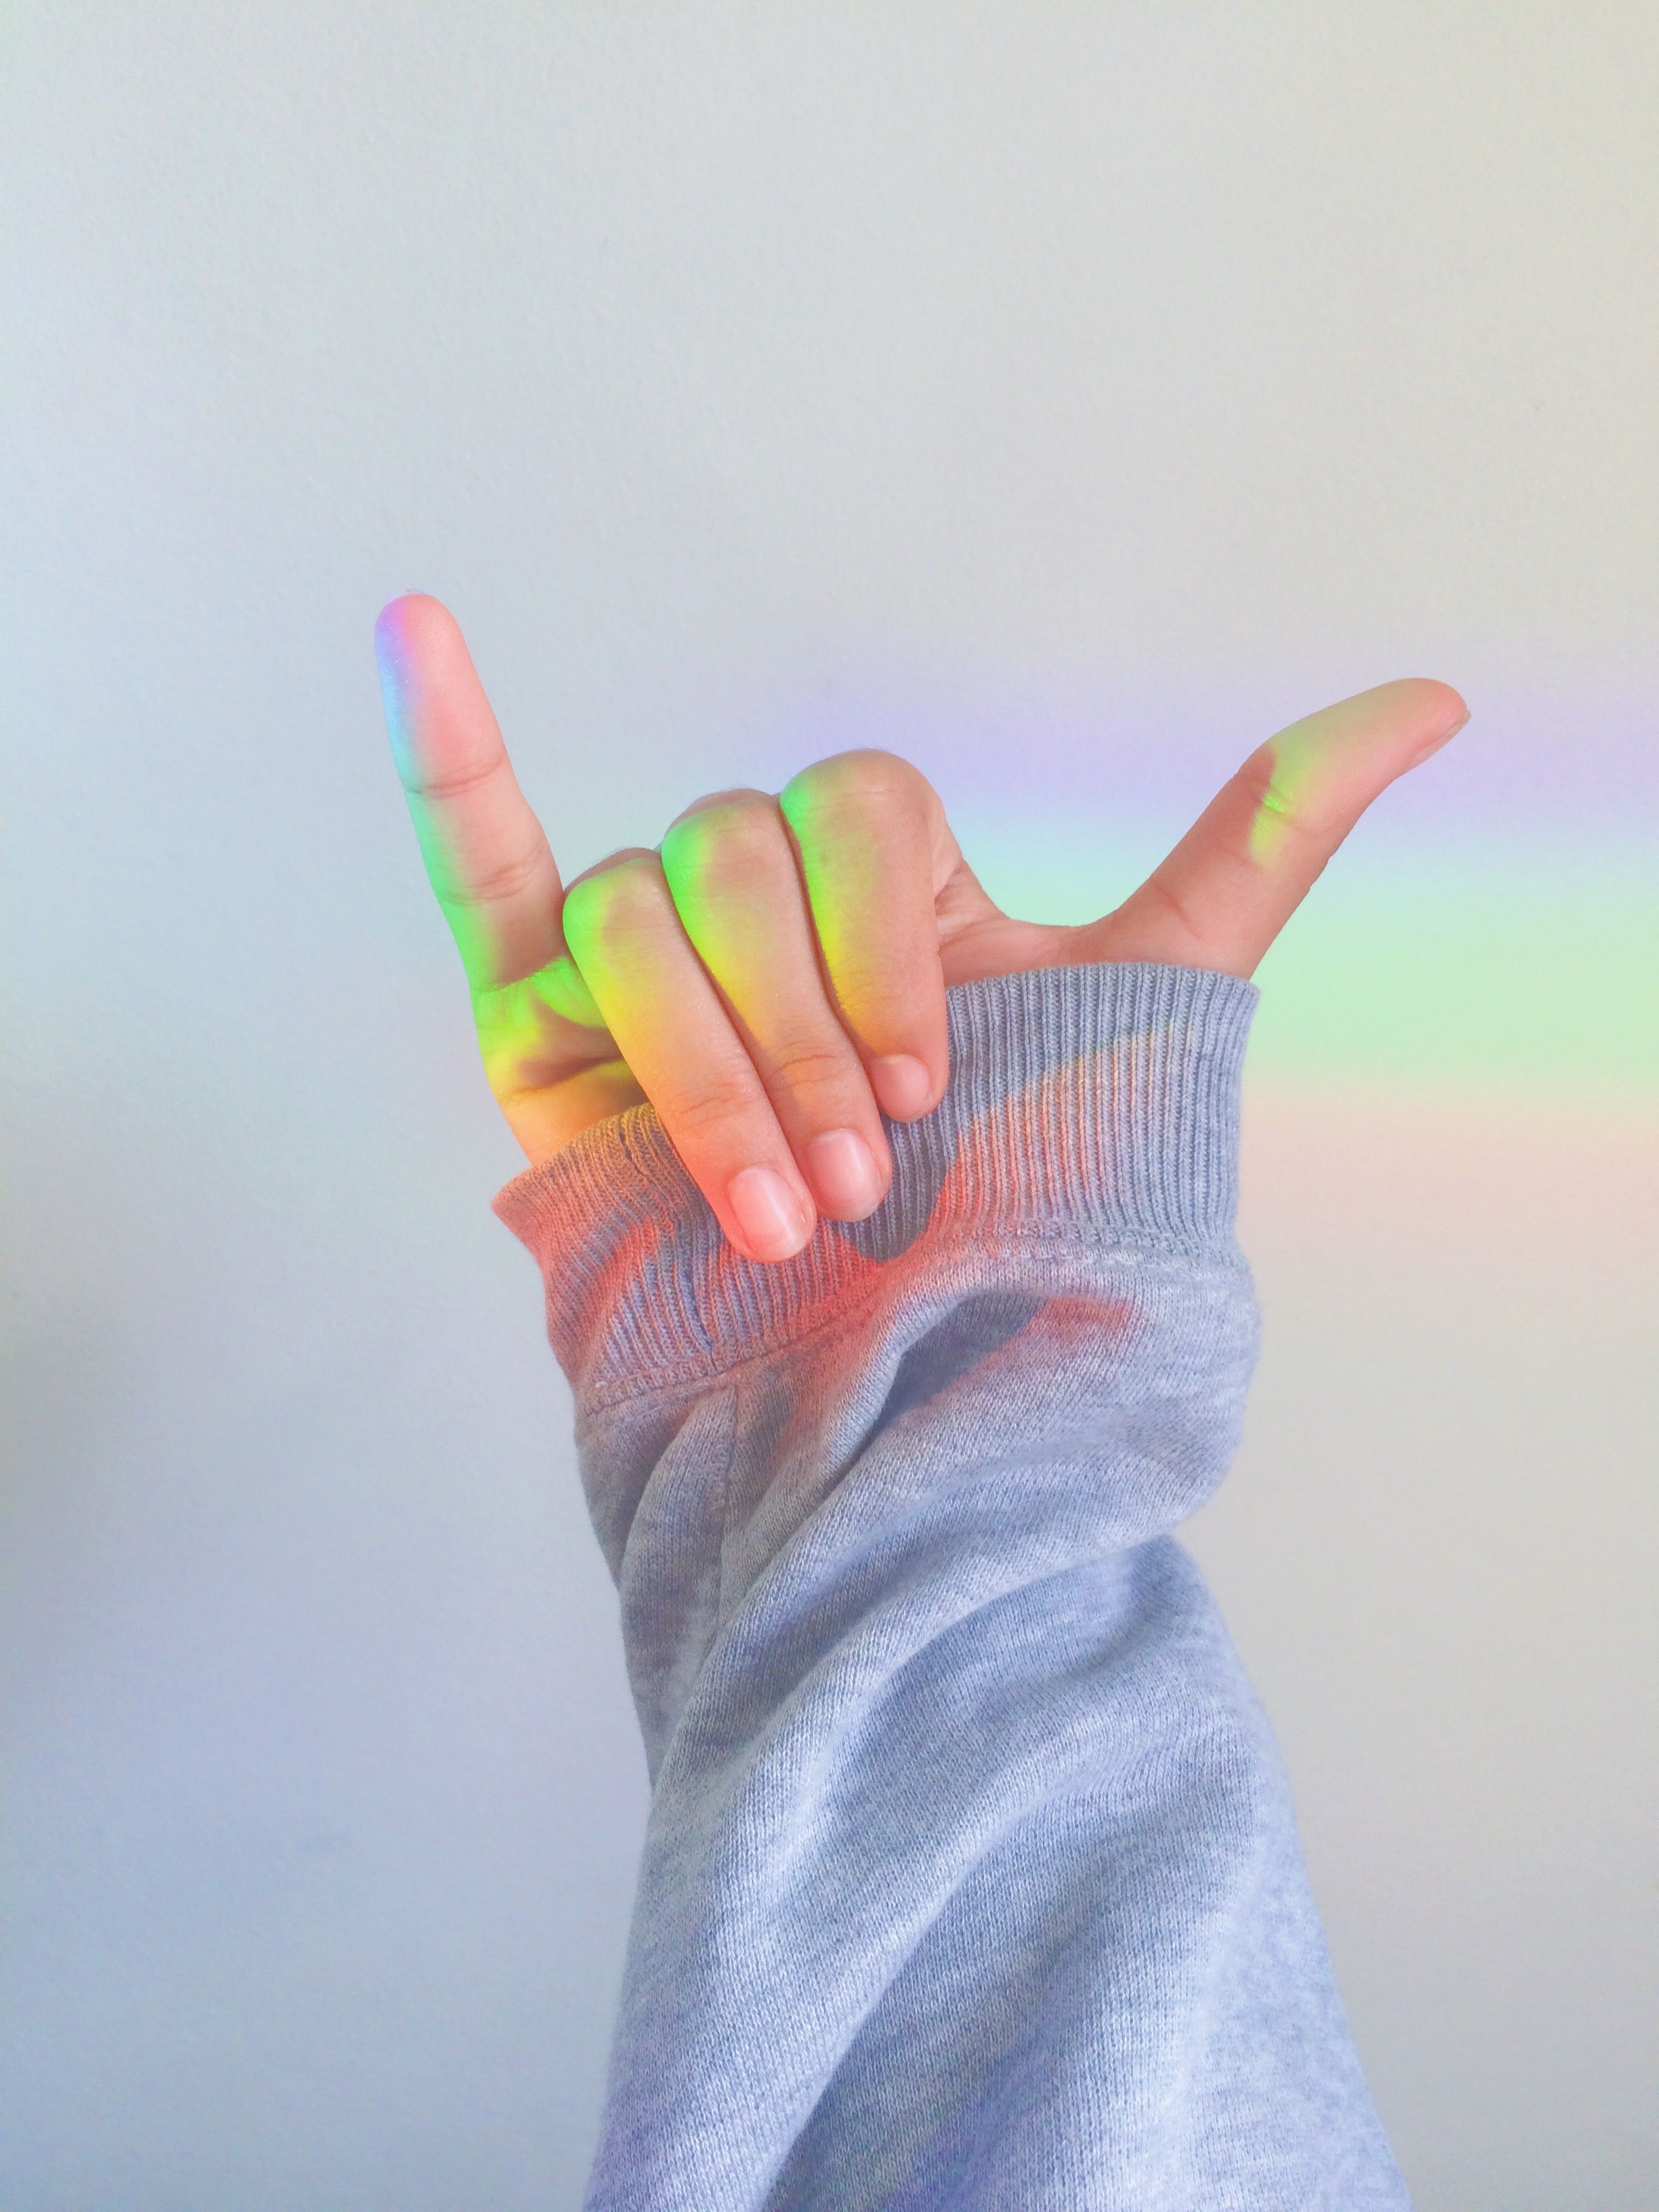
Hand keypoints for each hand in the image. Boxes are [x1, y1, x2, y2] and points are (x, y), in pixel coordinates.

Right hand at [376, 594, 1465, 1264]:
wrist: (908, 1406)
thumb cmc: (1019, 1208)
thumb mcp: (1157, 999)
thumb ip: (1263, 843)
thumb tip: (1431, 694)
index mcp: (881, 882)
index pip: (856, 802)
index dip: (886, 938)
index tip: (936, 1086)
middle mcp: (757, 904)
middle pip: (732, 857)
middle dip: (797, 1026)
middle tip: (860, 1176)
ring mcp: (639, 959)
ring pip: (627, 913)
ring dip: (698, 1061)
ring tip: (773, 1212)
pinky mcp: (539, 1027)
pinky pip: (478, 863)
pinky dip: (443, 755)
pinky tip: (411, 633)